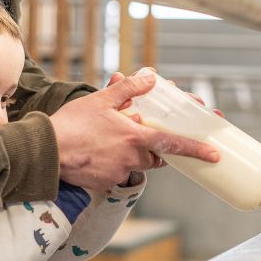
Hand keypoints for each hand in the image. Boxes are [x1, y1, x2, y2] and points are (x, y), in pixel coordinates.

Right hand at [50, 71, 219, 191]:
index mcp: (135, 136)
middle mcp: (131, 158)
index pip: (173, 143)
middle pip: (154, 156)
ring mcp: (119, 173)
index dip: (196, 148)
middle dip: (153, 147)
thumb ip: (128, 89)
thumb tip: (149, 76)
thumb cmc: (71, 124)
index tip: (214, 154)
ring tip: (108, 141)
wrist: (45, 152)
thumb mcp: (101, 100)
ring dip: (130, 154)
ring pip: (135, 165)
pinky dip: (112, 164)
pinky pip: (117, 174)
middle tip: (138, 135)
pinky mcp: (105, 184)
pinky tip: (96, 154)